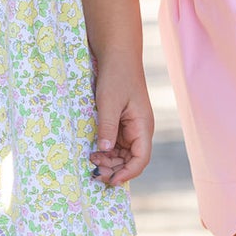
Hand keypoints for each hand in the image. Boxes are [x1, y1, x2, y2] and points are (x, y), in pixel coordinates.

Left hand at [90, 57, 153, 185]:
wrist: (117, 54)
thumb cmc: (116, 75)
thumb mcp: (109, 102)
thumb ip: (107, 127)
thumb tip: (104, 151)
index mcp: (143, 126)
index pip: (141, 158)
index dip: (127, 173)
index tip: (111, 181)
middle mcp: (140, 129)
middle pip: (131, 160)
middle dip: (115, 169)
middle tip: (95, 172)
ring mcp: (131, 127)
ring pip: (123, 154)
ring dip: (109, 161)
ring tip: (91, 161)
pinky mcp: (122, 122)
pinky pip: (116, 144)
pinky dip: (106, 151)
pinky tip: (93, 151)